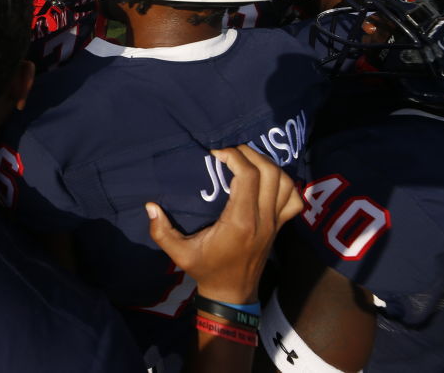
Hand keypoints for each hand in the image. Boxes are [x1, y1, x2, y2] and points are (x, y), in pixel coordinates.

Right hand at [146, 145, 302, 303]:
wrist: (232, 293)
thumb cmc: (206, 270)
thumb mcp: (178, 254)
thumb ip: (161, 231)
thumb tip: (149, 206)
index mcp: (240, 222)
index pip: (248, 176)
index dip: (234, 157)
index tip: (216, 153)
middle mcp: (262, 219)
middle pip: (269, 173)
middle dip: (250, 154)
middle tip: (230, 152)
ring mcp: (275, 223)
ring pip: (284, 182)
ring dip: (268, 164)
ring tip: (247, 160)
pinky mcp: (280, 226)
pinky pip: (294, 199)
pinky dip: (286, 184)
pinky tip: (268, 179)